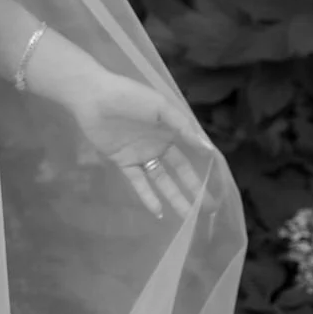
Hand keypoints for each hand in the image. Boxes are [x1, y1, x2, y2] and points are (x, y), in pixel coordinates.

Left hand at [64, 71, 209, 218]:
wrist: (92, 96)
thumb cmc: (129, 96)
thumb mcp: (161, 106)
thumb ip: (183, 127)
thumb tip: (209, 150)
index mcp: (171, 128)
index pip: (193, 152)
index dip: (206, 168)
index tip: (220, 186)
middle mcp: (159, 143)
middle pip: (181, 171)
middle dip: (195, 189)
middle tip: (210, 209)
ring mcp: (141, 154)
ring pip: (162, 180)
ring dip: (175, 197)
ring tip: (189, 216)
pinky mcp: (123, 161)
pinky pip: (138, 183)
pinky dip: (148, 197)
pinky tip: (159, 212)